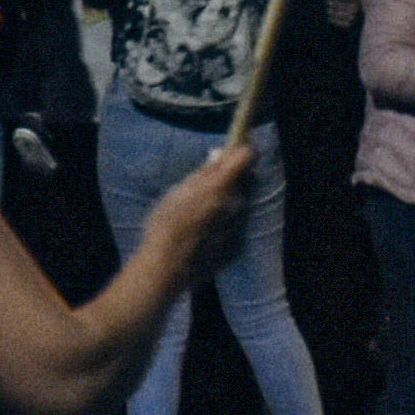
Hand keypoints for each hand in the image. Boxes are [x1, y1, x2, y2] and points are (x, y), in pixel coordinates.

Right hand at [139, 139, 257, 280]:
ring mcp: (240, 226)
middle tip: (207, 183)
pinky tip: (203, 232)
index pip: (248, 155)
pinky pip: (235, 225)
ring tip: (199, 212)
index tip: (235, 147)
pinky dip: (223, 222)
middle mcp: (237, 203)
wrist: (167, 267)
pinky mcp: (238, 245)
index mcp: (221, 186)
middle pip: (243, 180)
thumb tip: (220, 153)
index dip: (243, 148)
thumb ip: (203, 173)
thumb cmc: (165, 224)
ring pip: (238, 203)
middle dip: (230, 177)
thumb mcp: (178, 191)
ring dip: (226, 200)